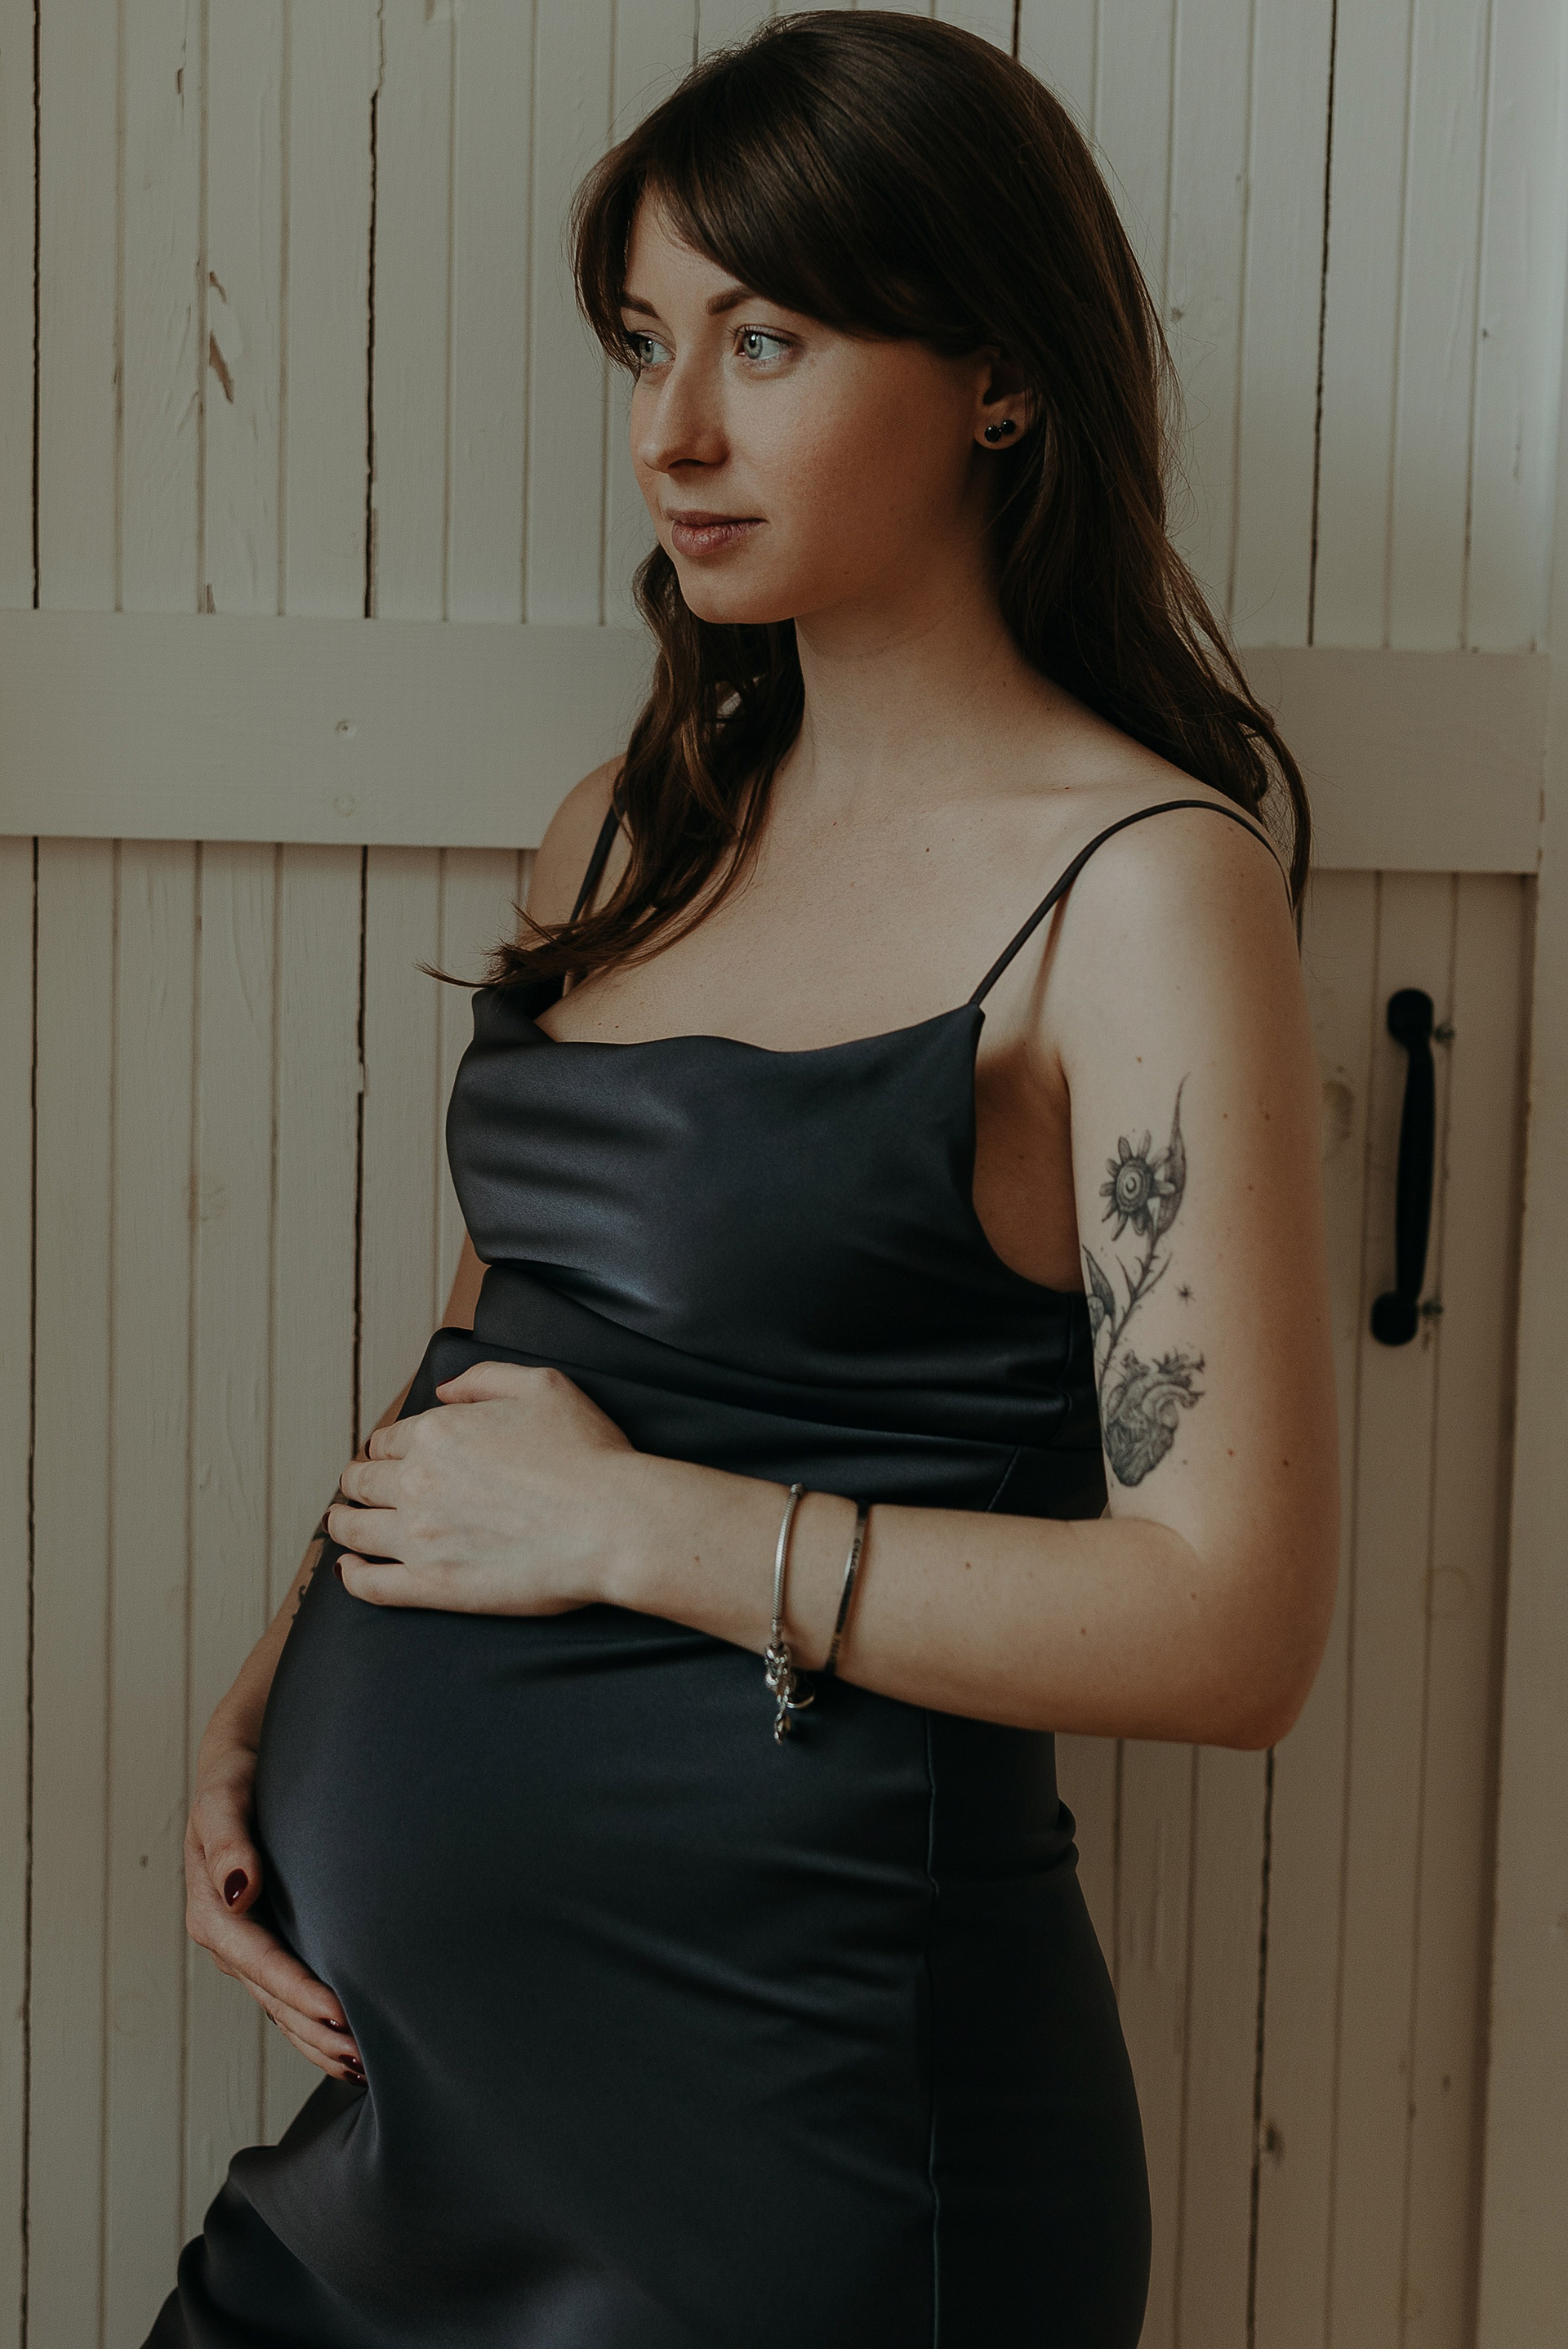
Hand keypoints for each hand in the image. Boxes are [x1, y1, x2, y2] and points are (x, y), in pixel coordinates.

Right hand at [184, 1729, 362, 2083]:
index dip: (299, 1992)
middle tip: (363, 2058)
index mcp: (212, 1911)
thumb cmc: (237, 1779)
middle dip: (314, 2032)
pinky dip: (313, 2027)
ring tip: (361, 2068)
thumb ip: (227, 1841)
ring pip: (281, 2009)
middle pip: (273, 1998)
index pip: (261, 1963)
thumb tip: (239, 1891)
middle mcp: (228, 1939)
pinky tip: (343, 2048)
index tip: (339, 2014)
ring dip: (316, 2042)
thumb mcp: (225, 1799)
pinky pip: (287, 1997)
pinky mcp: (268, 1946)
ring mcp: (247, 1948)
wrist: (242, 1767)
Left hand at [327, 1362, 637, 1613]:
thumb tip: (441, 1390)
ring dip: (342, 1522)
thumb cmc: (587, 1453)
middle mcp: (417, 1480)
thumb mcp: (542, 1385)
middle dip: (358, 1481)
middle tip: (360, 1490)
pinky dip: (351, 1576)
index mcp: (438, 1431)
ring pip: (354, 1528)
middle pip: (362, 1481)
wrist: (612, 1523)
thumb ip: (483, 1378)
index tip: (389, 1459)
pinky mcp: (432, 1585)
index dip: (386, 1448)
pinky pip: (370, 1585)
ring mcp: (419, 1536)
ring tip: (341, 1525)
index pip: (387, 1440)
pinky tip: (348, 1571)